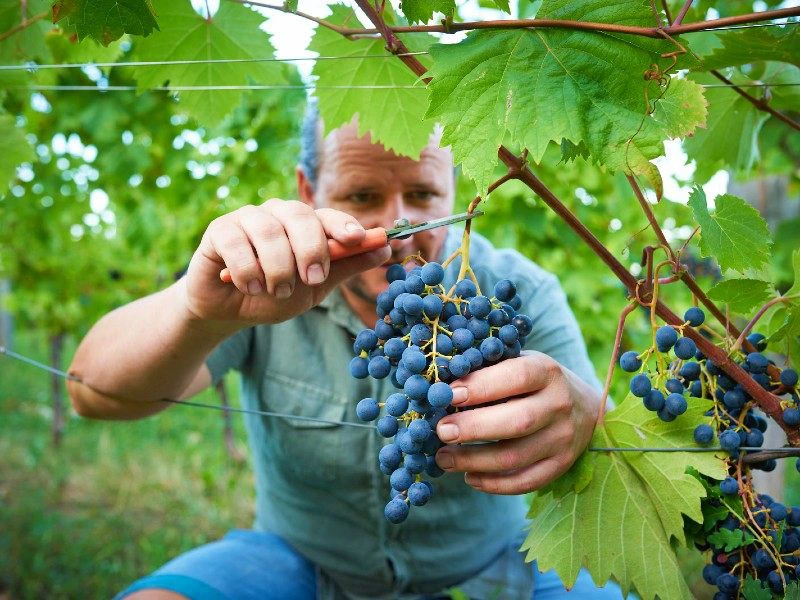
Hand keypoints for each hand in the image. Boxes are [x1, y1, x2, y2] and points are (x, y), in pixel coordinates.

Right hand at [181, 199, 390, 323]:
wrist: (230, 311)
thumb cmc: (274, 294)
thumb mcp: (314, 287)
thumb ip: (346, 267)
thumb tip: (386, 249)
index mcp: (304, 224)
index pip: (327, 216)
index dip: (343, 224)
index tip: (357, 239)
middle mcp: (278, 214)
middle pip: (299, 215)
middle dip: (310, 248)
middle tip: (312, 279)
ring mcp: (248, 219)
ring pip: (269, 231)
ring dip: (277, 268)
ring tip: (276, 291)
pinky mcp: (220, 230)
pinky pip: (237, 243)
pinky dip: (247, 270)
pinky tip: (250, 287)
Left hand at [434, 351, 600, 493]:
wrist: (583, 406)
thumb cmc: (532, 381)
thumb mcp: (517, 362)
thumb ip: (486, 369)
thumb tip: (438, 384)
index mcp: (547, 371)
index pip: (516, 377)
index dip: (481, 386)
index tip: (449, 395)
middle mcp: (560, 405)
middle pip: (517, 421)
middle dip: (473, 428)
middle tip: (440, 431)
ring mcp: (563, 439)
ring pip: (516, 458)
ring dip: (474, 461)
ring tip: (443, 458)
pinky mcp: (561, 465)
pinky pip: (525, 482)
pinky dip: (494, 484)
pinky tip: (469, 477)